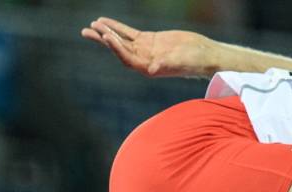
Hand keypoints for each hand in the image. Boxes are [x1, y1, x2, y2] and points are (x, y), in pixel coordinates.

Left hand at [81, 17, 214, 78]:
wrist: (205, 55)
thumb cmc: (196, 61)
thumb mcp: (181, 62)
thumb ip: (166, 64)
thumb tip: (153, 68)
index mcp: (149, 69)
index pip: (127, 58)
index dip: (116, 47)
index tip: (106, 36)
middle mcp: (144, 61)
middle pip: (119, 49)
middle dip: (103, 40)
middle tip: (86, 31)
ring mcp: (146, 50)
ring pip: (122, 40)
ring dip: (106, 32)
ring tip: (91, 25)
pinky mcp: (150, 40)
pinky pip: (129, 33)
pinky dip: (117, 27)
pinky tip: (105, 21)